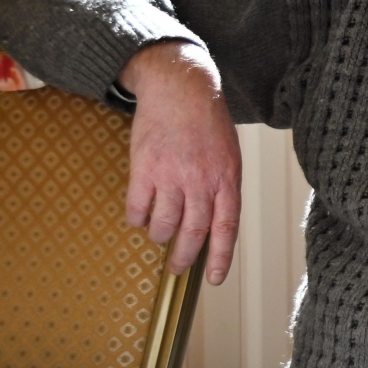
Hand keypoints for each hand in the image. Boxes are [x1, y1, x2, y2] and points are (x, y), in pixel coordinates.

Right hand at [119, 41, 241, 284]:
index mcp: (228, 179)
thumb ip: (223, 186)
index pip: (226, 228)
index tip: (213, 279)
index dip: (219, 257)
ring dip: (160, 236)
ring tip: (159, 236)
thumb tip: (217, 221)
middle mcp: (202, 181)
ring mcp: (172, 176)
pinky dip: (137, 219)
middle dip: (184, 257)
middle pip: (193, 233)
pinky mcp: (144, 168)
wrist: (182, 89)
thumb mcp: (230, 155)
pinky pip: (138, 207)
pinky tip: (139, 218)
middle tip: (177, 267)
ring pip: (164, 224)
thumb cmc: (208, 122)